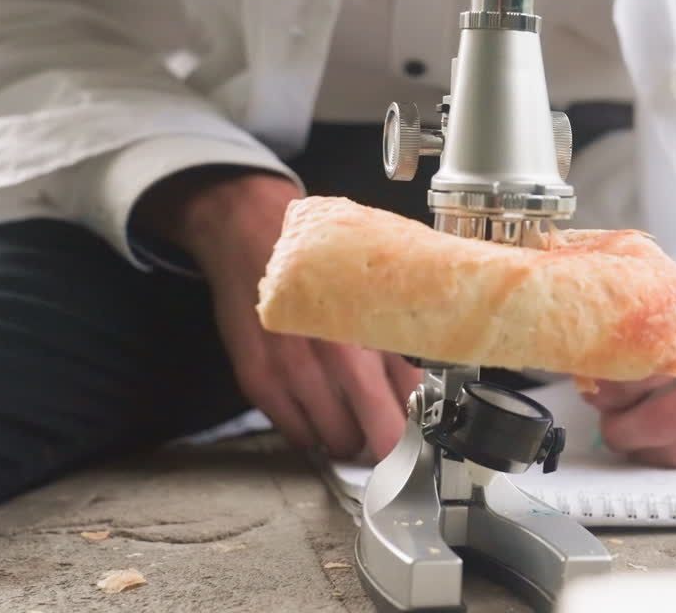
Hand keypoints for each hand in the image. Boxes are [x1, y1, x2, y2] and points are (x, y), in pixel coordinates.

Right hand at [136, 170, 420, 460]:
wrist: (251, 228)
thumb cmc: (313, 257)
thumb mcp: (371, 284)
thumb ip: (395, 329)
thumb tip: (424, 373)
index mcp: (374, 326)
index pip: (413, 398)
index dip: (422, 423)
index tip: (422, 431)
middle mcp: (338, 353)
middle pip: (380, 432)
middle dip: (390, 446)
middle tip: (389, 443)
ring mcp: (296, 370)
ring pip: (339, 440)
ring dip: (349, 440)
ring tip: (350, 424)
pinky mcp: (260, 380)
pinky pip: (297, 434)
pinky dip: (310, 434)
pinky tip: (315, 415)